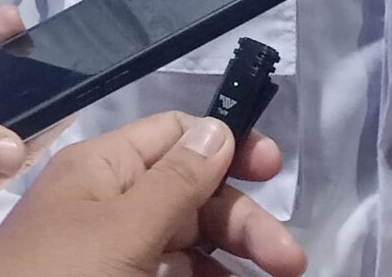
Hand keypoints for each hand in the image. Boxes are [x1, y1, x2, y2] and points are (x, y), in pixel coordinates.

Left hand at [0, 112, 303, 276]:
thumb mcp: (123, 229)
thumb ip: (175, 181)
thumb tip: (218, 127)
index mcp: (101, 171)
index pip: (173, 136)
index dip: (226, 145)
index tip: (274, 168)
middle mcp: (107, 208)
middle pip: (191, 198)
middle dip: (242, 223)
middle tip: (290, 261)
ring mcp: (109, 258)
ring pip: (186, 248)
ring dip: (232, 263)